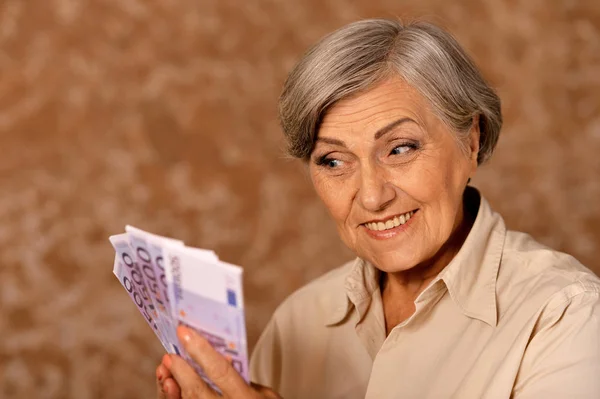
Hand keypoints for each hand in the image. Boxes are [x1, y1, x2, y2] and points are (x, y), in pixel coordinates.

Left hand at [156, 325, 280, 398]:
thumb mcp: (265, 396)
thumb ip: (244, 380)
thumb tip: (220, 360)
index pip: (220, 371)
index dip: (200, 351)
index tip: (185, 332)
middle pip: (197, 391)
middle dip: (180, 371)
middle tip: (170, 354)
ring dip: (172, 387)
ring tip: (165, 370)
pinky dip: (174, 398)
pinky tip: (169, 387)